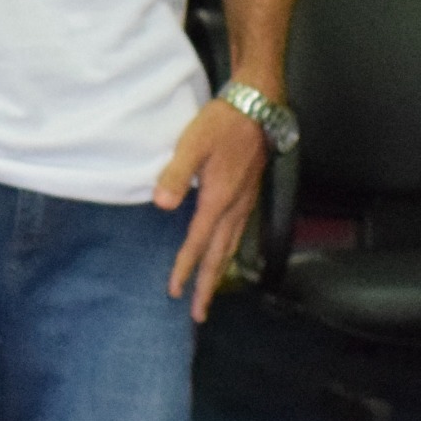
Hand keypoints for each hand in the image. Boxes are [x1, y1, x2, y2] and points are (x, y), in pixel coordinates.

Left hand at [155, 98, 270, 323]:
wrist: (257, 106)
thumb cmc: (223, 123)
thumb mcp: (192, 144)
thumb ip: (176, 175)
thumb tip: (162, 204)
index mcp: (219, 200)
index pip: (198, 243)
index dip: (185, 268)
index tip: (174, 291)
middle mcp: (235, 207)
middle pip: (219, 256)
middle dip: (207, 285)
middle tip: (198, 314)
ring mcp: (245, 202)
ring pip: (231, 247)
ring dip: (219, 272)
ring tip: (210, 293)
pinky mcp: (248, 194)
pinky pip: (238, 234)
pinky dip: (229, 252)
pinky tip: (225, 253)